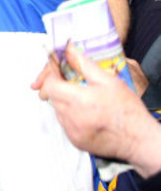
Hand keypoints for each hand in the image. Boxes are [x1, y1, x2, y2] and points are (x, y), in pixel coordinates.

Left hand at [32, 43, 154, 166]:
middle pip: (53, 97)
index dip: (52, 76)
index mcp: (80, 100)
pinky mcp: (75, 141)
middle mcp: (72, 118)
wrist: (140, 140)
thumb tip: (68, 49)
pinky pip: (64, 124)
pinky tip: (84, 113)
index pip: (50, 85)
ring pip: (57, 110)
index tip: (59, 72)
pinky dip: (69, 116)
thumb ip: (83, 64)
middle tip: (71, 83)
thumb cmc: (127, 110)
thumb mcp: (108, 80)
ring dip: (63, 102)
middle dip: (58, 88)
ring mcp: (73, 132)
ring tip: (81, 99)